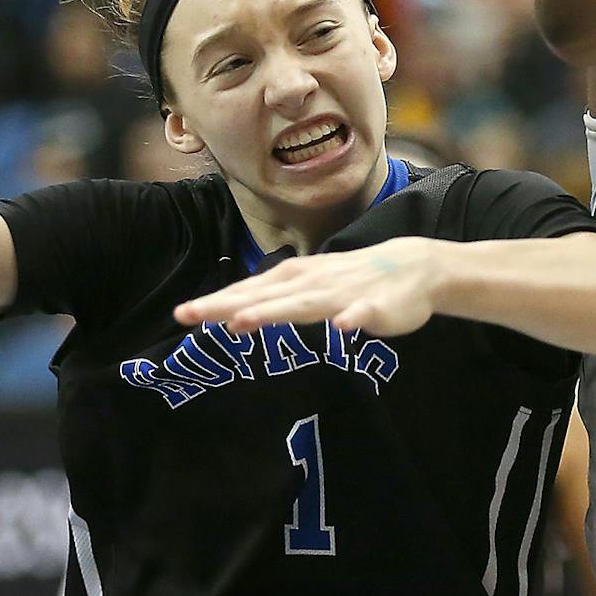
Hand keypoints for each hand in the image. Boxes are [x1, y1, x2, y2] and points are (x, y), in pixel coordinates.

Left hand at [173, 237, 446, 336]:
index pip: (249, 291)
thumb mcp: (310, 286)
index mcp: (296, 279)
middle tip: (189, 314)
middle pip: (264, 296)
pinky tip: (342, 328)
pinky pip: (363, 314)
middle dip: (227, 305)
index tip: (182, 314)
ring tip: (242, 321)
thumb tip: (232, 312)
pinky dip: (352, 319)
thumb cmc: (353, 281)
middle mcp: (312, 283)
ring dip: (274, 311)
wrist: (414, 267)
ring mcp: (343, 294)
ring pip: (304, 304)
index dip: (217, 303)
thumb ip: (276, 298)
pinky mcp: (376, 307)